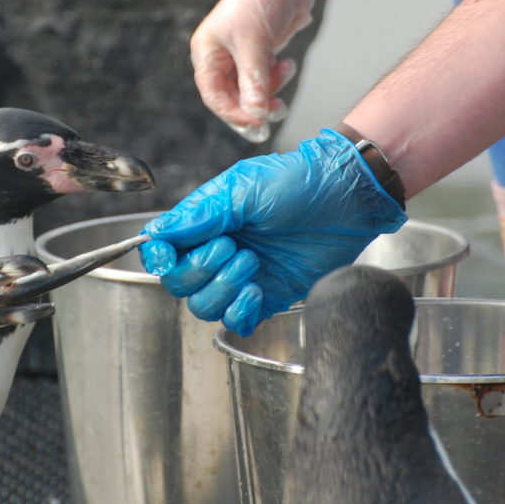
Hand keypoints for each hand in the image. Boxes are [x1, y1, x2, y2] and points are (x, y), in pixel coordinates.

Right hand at [139, 129, 406, 335]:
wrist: (346, 197)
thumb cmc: (296, 182)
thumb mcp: (244, 189)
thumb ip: (201, 214)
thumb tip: (160, 234)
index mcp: (205, 221)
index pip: (162, 249)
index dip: (158, 257)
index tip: (167, 256)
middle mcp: (217, 250)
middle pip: (179, 282)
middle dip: (199, 270)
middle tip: (232, 247)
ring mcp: (240, 275)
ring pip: (203, 306)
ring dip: (221, 289)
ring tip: (250, 262)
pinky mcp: (267, 296)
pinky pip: (236, 321)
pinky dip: (239, 312)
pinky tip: (256, 290)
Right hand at [191, 0, 347, 141]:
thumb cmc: (262, 0)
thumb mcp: (256, 45)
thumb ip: (254, 83)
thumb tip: (256, 116)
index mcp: (208, 52)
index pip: (213, 95)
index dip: (234, 112)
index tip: (257, 123)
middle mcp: (220, 55)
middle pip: (232, 95)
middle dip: (254, 104)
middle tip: (276, 112)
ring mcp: (240, 54)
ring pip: (250, 88)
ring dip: (269, 90)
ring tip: (285, 72)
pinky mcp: (259, 51)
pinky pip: (263, 77)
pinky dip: (275, 78)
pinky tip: (287, 64)